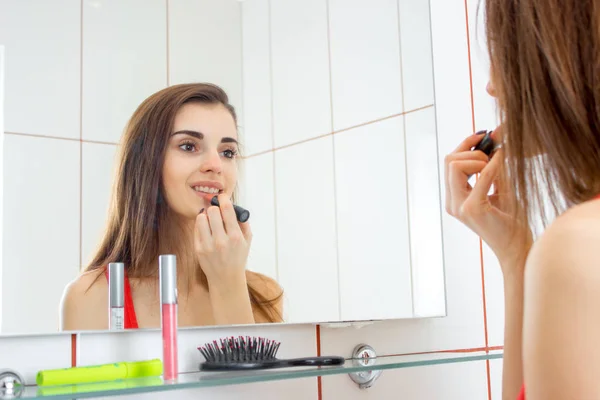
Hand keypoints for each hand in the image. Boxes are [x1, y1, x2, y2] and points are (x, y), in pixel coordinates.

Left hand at [194, 194, 251, 286]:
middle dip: (214, 208)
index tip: (222, 197)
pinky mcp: (199, 249)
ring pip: (201, 218)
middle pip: (212, 211)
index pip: (227, 210)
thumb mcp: (247, 241)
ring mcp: (208, 245)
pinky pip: (196, 228)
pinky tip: (206, 229)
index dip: (223, 199)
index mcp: (235, 237)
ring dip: (206, 216)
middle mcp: (221, 241)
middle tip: (216, 211)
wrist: (226, 278)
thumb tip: (234, 206)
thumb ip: (243, 223)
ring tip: (210, 220)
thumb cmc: (238, 258)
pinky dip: (201, 225)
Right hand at [444, 127, 531, 271]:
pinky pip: (480, 177)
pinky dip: (493, 165)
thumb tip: (495, 141)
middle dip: (472, 151)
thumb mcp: (499, 188)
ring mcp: (460, 206)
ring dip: (478, 159)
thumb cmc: (510, 221)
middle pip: (449, 160)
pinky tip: (503, 160)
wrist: (516, 248)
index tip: (483, 135)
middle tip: (493, 156)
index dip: (465, 144)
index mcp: (455, 197)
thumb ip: (493, 167)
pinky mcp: (473, 209)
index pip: (449, 162)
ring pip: (455, 165)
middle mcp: (452, 202)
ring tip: (497, 166)